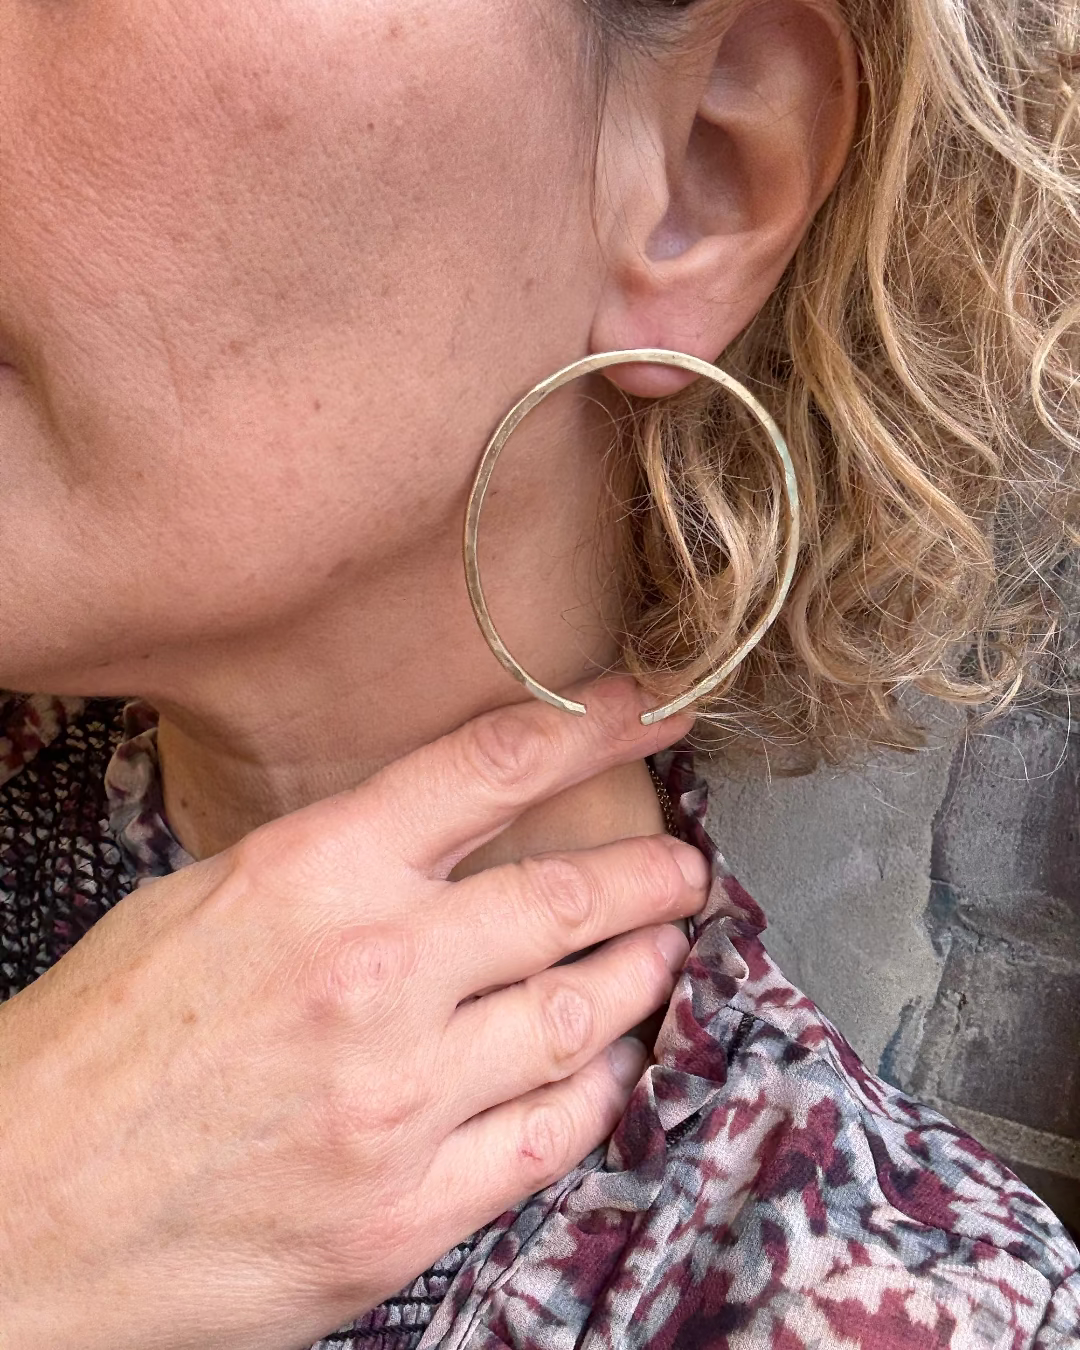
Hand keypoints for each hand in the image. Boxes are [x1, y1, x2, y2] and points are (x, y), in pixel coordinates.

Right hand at [0, 679, 706, 1349]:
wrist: (20, 1214)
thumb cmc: (99, 1045)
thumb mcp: (204, 903)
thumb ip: (335, 866)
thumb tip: (441, 841)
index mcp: (311, 875)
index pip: (490, 769)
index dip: (594, 726)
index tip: (655, 707)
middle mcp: (372, 977)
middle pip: (567, 899)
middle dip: (650, 873)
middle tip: (684, 865)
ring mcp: (399, 1101)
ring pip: (581, 1018)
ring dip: (641, 974)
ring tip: (666, 949)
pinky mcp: (407, 1213)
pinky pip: (550, 1136)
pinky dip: (600, 1090)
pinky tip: (613, 1064)